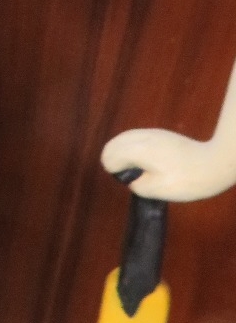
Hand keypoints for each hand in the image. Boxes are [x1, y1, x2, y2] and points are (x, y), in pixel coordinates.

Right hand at [101, 127, 235, 202]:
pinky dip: (134, 148)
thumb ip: (135, 184)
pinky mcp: (160, 134)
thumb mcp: (156, 190)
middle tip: (131, 176)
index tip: (130, 180)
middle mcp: (142, 137)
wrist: (213, 164)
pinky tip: (146, 160)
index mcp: (138, 150)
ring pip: (122, 139)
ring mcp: (151, 133)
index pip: (109, 158)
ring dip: (123, 154)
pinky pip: (136, 137)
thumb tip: (131, 178)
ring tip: (138, 169)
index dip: (115, 172)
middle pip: (112, 146)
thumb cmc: (186, 179)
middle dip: (115, 161)